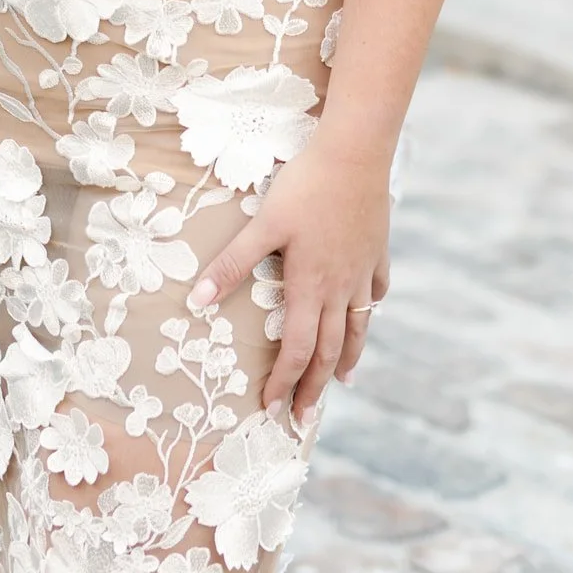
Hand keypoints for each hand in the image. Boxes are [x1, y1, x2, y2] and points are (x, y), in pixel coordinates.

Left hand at [186, 133, 391, 426]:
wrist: (355, 153)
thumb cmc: (305, 186)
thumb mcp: (263, 224)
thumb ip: (231, 264)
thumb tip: (195, 301)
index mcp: (310, 286)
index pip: (297, 350)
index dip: (283, 382)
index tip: (270, 408)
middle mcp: (340, 288)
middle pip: (329, 351)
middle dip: (314, 388)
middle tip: (304, 419)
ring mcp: (363, 271)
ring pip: (358, 327)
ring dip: (347, 359)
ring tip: (343, 382)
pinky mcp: (377, 250)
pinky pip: (376, 290)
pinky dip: (370, 309)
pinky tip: (367, 312)